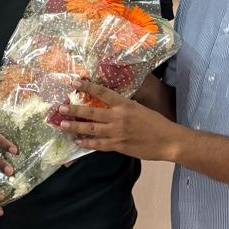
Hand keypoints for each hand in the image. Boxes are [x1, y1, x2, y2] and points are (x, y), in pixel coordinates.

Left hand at [58, 81, 176, 160]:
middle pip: (91, 112)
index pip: (102, 92)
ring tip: (62, 125)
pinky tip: (77, 141)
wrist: (168, 141)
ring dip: (75, 127)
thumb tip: (110, 102)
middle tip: (60, 108)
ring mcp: (116, 133)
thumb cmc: (156, 122)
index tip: (75, 82)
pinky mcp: (118, 146)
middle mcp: (118, 117)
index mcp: (124, 104)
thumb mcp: (140, 107)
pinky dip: (86, 143)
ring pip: (90, 129)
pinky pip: (98, 144)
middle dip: (74, 110)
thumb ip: (123, 106)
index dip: (87, 86)